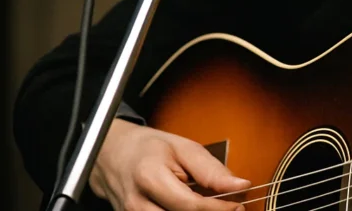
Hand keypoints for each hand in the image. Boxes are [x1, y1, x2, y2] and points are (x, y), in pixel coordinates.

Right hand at [90, 118, 250, 210]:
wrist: (111, 154)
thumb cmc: (148, 148)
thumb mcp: (183, 147)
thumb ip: (211, 170)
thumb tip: (240, 186)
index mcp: (149, 177)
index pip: (191, 205)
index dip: (219, 209)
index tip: (239, 204)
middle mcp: (136, 204)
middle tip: (230, 207)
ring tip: (210, 206)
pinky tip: (194, 209)